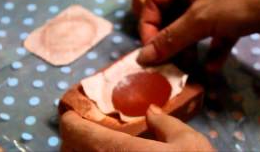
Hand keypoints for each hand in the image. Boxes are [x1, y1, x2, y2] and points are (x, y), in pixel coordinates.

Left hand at [60, 105, 213, 151]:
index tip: (72, 112)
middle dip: (73, 136)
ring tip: (95, 142)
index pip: (78, 132)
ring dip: (79, 151)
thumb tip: (151, 111)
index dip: (71, 119)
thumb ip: (167, 124)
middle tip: (85, 126)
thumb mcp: (190, 145)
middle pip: (69, 151)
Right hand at [137, 0, 259, 71]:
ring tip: (188, 67)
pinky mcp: (232, 15)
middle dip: (170, 42)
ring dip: (189, 49)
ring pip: (193, 27)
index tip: (150, 50)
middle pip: (173, 17)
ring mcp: (216, 1)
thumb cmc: (239, 0)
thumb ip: (170, 39)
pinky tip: (213, 66)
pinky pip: (215, 33)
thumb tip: (143, 58)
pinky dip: (213, 50)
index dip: (148, 26)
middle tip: (167, 63)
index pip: (154, 1)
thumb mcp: (200, 19)